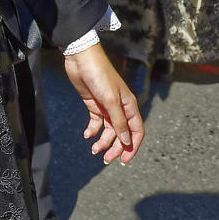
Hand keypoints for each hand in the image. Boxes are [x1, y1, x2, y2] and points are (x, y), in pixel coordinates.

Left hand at [62, 42, 143, 164]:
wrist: (81, 59)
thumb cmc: (99, 75)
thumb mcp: (110, 100)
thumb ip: (118, 121)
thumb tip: (127, 140)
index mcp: (129, 106)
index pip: (137, 131)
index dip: (132, 147)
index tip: (124, 160)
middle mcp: (120, 108)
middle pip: (122, 134)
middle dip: (115, 148)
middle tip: (105, 159)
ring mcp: (107, 107)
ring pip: (109, 131)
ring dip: (103, 142)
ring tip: (93, 150)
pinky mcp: (94, 104)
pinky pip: (96, 123)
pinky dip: (93, 131)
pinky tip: (87, 135)